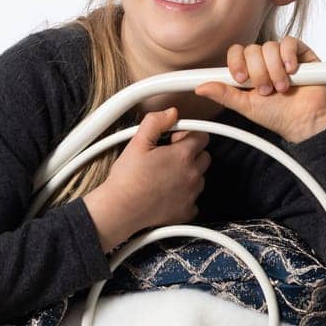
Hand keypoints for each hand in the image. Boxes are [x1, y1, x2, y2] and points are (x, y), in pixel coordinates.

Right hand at [84, 106, 209, 252]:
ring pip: (200, 178)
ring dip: (189, 174)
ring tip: (166, 176)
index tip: (174, 140)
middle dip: (191, 154)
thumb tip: (171, 113)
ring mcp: (191, 195)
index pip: (202, 136)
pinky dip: (185, 196)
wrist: (120, 209)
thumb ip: (156, 121)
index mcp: (183, 155)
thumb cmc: (127, 178)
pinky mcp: (187, 212)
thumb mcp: (137, 141)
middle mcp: (192, 175)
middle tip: (169, 158)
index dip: (187, 135)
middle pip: (204, 157)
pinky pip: (194, 200)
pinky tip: (168, 193)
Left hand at [194, 38, 325, 144]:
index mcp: (250, 71)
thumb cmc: (278, 116)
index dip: (236, 63)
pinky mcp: (300, 52)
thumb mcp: (246, 106)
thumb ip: (224, 94)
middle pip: (252, 50)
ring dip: (274, 71)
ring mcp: (282, 55)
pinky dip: (288, 58)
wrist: (304, 122)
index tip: (240, 79)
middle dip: (258, 74)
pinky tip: (292, 73)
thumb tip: (200, 88)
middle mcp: (265, 61)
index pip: (236, 53)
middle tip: (267, 91)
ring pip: (269, 47)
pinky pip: (289, 42)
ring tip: (282, 88)